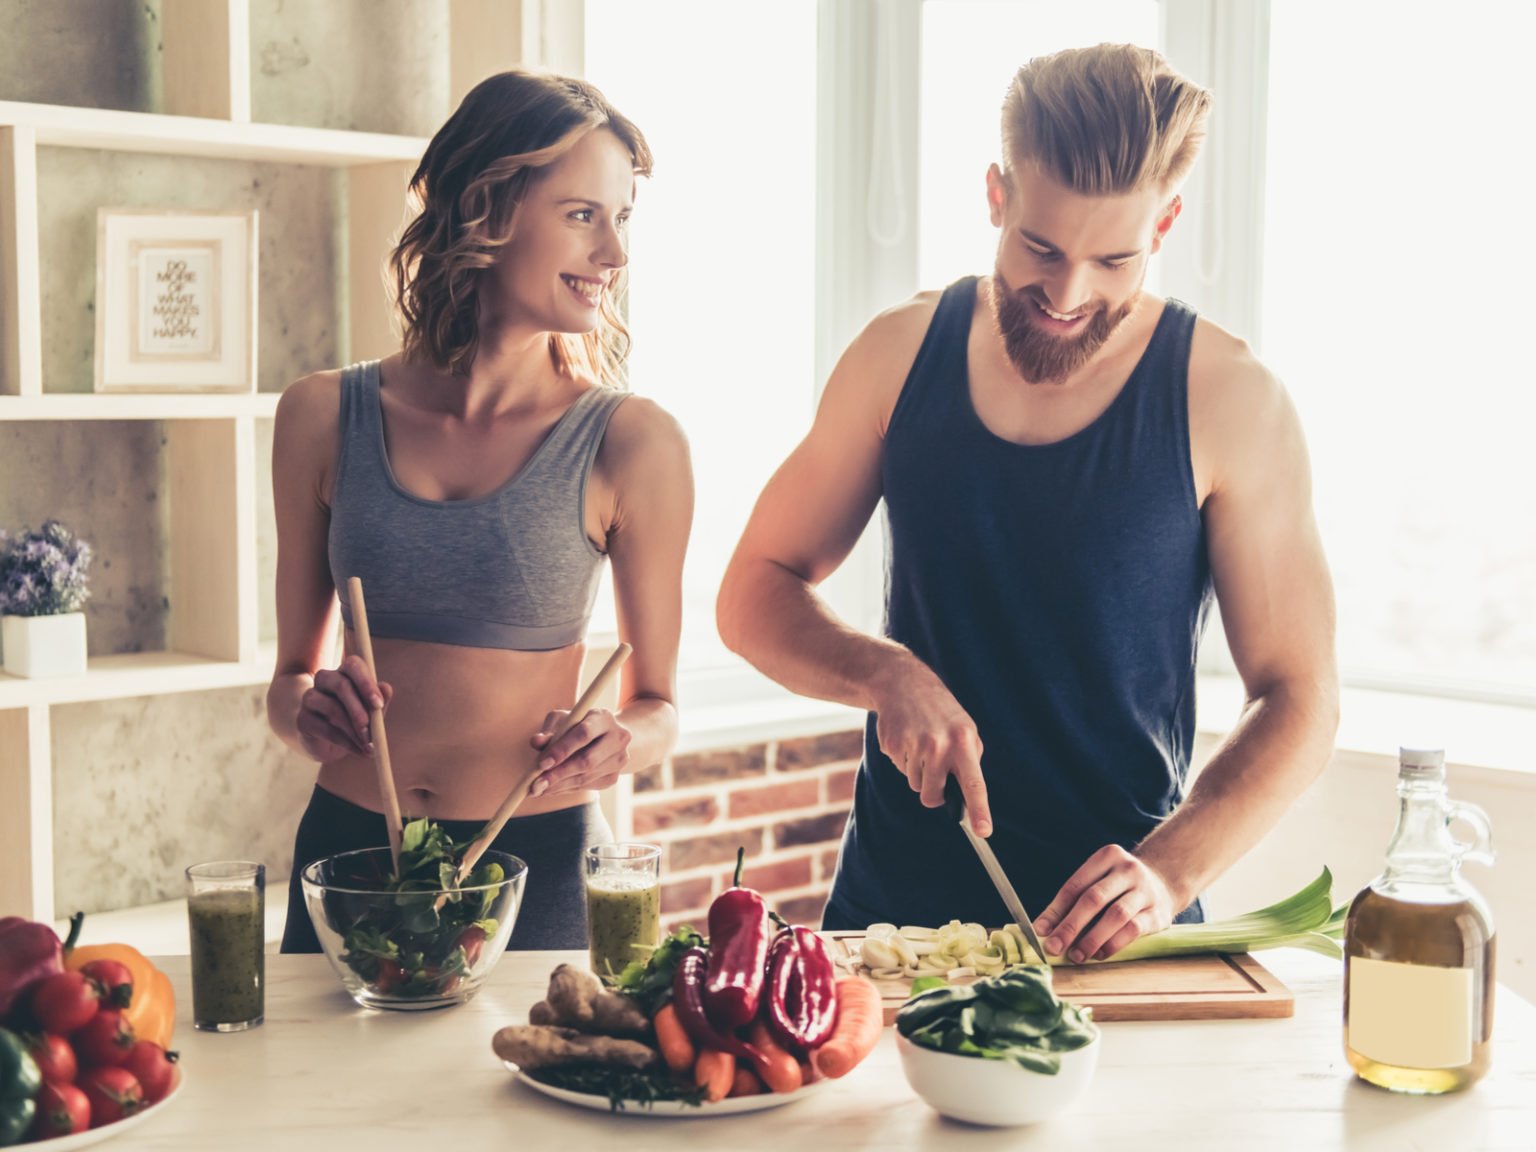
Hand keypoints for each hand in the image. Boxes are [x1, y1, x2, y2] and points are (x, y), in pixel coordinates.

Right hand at [295, 654, 391, 763]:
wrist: (328, 743)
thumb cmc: (355, 720)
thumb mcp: (371, 711)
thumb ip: (379, 700)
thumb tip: (385, 688)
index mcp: (344, 672)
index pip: (353, 665)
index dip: (366, 683)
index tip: (378, 704)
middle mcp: (324, 679)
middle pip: (342, 686)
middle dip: (360, 711)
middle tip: (373, 732)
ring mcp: (310, 698)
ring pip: (333, 708)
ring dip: (354, 730)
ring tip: (369, 746)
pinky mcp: (303, 719)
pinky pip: (326, 729)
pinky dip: (346, 742)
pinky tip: (359, 750)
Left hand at [527, 708, 632, 797]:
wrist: (604, 736)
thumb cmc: (577, 724)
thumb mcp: (562, 720)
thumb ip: (549, 731)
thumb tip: (535, 742)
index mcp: (603, 718)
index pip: (584, 734)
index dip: (562, 750)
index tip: (542, 763)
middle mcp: (618, 738)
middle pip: (587, 760)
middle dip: (558, 774)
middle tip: (536, 784)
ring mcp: (619, 759)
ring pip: (586, 777)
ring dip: (560, 785)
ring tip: (538, 789)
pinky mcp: (614, 776)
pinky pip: (587, 786)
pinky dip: (567, 789)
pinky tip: (551, 789)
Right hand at [871, 655, 990, 835]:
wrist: (903, 684)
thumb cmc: (941, 712)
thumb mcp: (965, 729)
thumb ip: (969, 760)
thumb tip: (967, 797)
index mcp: (963, 741)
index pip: (974, 783)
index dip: (979, 809)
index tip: (984, 831)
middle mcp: (939, 745)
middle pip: (933, 795)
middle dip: (933, 792)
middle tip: (934, 770)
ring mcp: (913, 745)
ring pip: (916, 784)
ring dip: (918, 772)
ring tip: (921, 744)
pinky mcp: (892, 745)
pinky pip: (900, 769)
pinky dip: (903, 759)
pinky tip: (907, 737)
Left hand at [1033, 846, 1176, 962]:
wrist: (1164, 883)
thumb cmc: (1118, 886)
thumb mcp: (1098, 881)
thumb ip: (1072, 902)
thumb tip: (1043, 929)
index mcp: (1106, 857)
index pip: (1075, 885)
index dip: (1055, 910)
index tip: (1040, 931)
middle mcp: (1127, 869)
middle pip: (1093, 899)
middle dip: (1070, 926)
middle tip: (1054, 947)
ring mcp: (1146, 890)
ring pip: (1115, 915)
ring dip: (1092, 938)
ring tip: (1076, 955)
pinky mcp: (1159, 913)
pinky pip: (1134, 929)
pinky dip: (1113, 944)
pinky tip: (1100, 954)